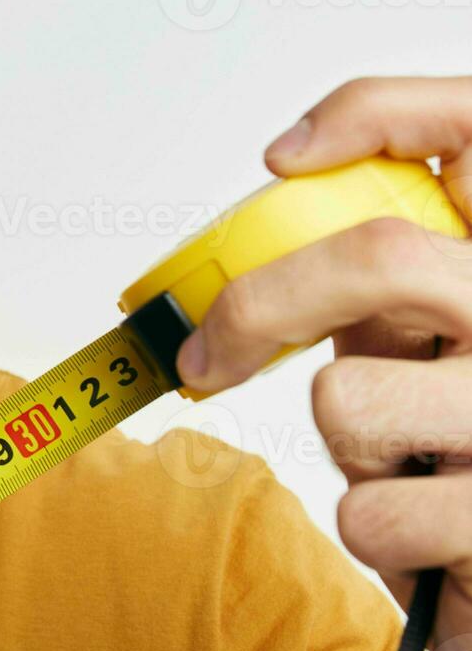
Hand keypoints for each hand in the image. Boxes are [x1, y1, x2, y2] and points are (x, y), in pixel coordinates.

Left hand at [174, 75, 471, 650]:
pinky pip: (370, 512)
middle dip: (258, 306)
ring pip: (348, 397)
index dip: (377, 114)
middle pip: (380, 256)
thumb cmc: (467, 455)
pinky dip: (370, 531)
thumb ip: (387, 275)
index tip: (281, 159)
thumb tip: (286, 175)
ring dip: (342, 443)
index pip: (471, 126)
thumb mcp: (432, 341)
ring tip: (407, 462)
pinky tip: (432, 536)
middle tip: (204, 354)